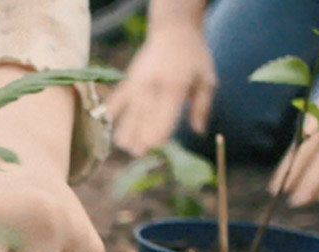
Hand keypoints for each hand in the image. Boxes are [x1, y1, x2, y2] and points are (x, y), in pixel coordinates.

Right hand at [108, 23, 216, 156]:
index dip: (158, 138)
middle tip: (140, 153)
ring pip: (127, 116)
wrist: (173, 30)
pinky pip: (115, 101)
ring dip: (126, 133)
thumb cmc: (194, 58)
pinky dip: (111, 114)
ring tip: (128, 147)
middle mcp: (152, 88)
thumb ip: (202, 107)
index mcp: (174, 89)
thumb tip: (199, 132)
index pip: (162, 120)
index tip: (158, 148)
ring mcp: (137, 85)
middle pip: (142, 122)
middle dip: (140, 141)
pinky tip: (111, 126)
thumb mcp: (207, 80)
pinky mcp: (127, 82)